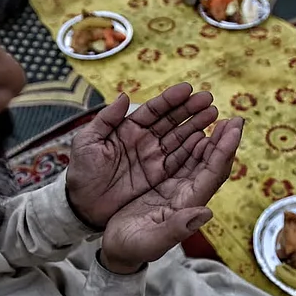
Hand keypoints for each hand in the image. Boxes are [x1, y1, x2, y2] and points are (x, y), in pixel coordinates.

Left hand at [67, 83, 218, 228]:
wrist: (82, 206)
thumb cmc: (82, 172)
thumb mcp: (87, 143)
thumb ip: (106, 119)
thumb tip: (125, 96)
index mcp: (128, 128)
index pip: (153, 110)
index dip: (170, 99)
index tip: (188, 89)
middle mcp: (145, 140)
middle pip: (172, 121)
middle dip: (190, 109)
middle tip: (209, 100)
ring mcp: (153, 158)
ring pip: (179, 138)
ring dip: (197, 126)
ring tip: (214, 115)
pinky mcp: (159, 176)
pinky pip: (179, 161)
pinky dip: (194, 151)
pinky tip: (207, 141)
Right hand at [101, 118, 243, 273]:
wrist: (117, 251)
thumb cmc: (132, 248)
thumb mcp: (151, 241)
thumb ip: (177, 228)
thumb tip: (206, 213)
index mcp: (187, 204)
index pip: (212, 173)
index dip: (225, 150)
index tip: (235, 128)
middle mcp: (187, 195)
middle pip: (212, 164)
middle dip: (225, 141)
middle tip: (235, 120)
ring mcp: (177, 189)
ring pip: (199, 160)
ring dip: (211, 140)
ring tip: (220, 120)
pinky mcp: (164, 185)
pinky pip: (183, 161)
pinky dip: (191, 145)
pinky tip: (196, 134)